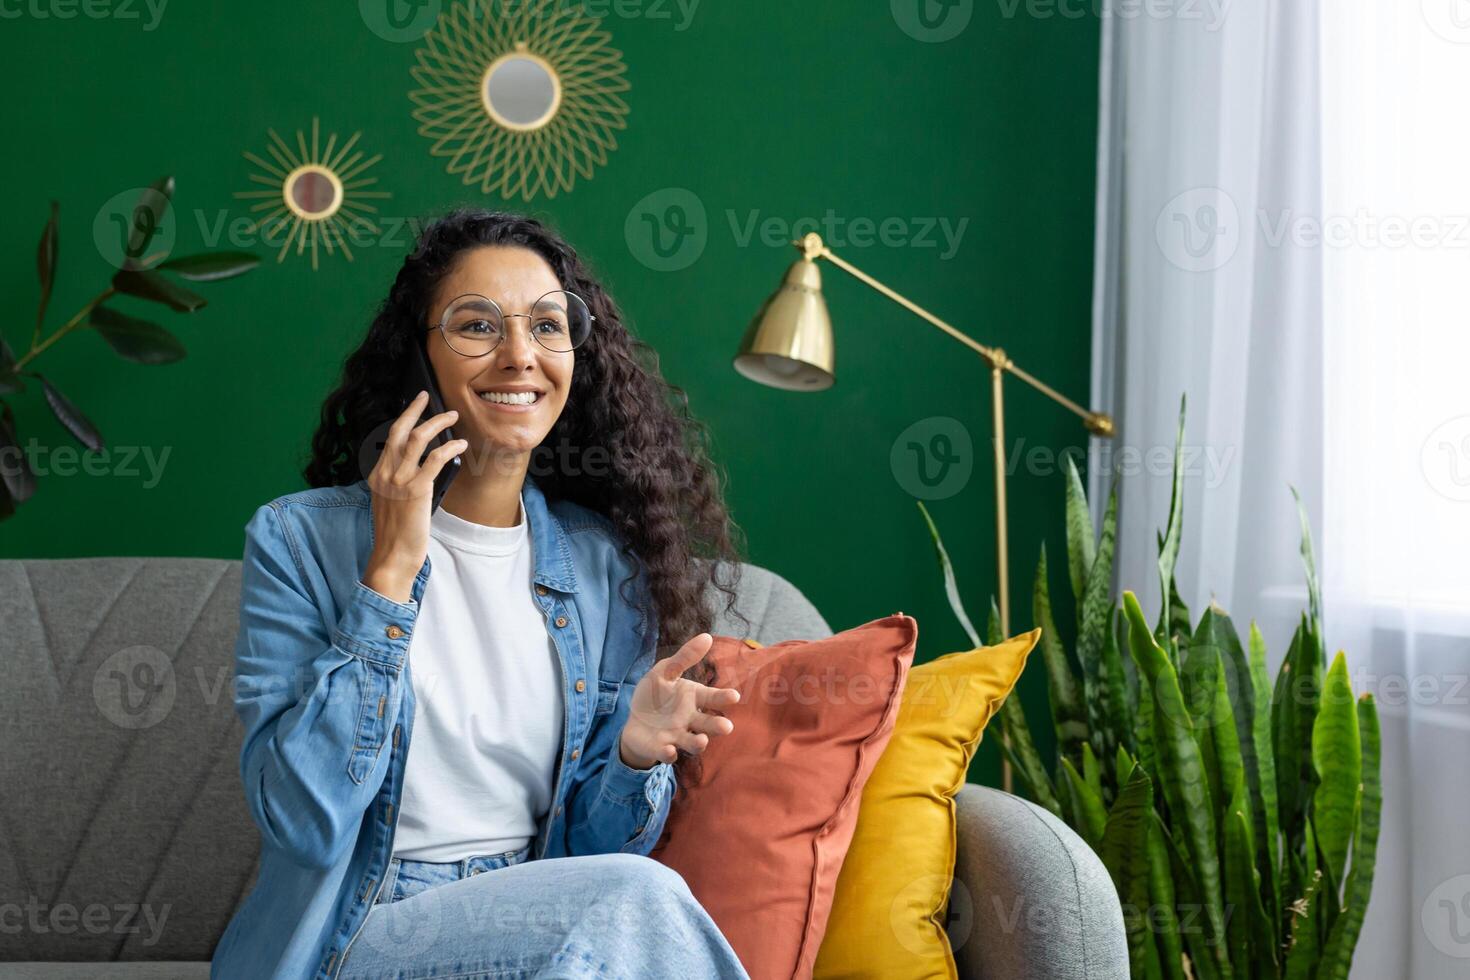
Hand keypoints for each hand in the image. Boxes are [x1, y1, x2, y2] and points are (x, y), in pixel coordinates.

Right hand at [362, 390, 466, 602]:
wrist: (392, 557)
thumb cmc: (396, 534)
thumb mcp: (391, 502)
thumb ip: (400, 483)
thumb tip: (423, 467)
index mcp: (377, 475)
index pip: (389, 438)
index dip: (403, 419)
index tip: (414, 407)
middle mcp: (385, 473)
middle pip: (399, 430)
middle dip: (415, 409)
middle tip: (428, 396)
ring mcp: (399, 481)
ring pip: (418, 438)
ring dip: (437, 423)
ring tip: (452, 417)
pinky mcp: (416, 490)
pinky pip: (435, 460)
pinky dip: (450, 448)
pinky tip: (461, 445)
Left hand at [619, 633, 739, 768]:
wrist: (635, 721)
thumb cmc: (656, 694)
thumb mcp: (666, 672)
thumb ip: (684, 657)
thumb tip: (707, 636)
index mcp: (694, 699)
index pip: (713, 698)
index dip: (724, 698)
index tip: (734, 696)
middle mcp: (691, 719)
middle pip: (708, 724)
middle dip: (717, 726)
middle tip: (727, 727)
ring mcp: (677, 736)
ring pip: (692, 742)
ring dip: (698, 742)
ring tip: (702, 740)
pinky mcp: (661, 748)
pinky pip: (667, 753)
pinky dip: (669, 753)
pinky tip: (670, 749)